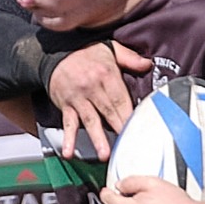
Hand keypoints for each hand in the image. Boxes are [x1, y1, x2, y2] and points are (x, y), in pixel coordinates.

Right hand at [52, 43, 152, 161]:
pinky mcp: (66, 105)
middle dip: (119, 129)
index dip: (130, 115)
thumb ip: (130, 58)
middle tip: (128, 146)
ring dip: (98, 139)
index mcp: (106, 74)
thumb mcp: (110, 49)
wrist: (56, 51)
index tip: (139, 129)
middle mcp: (92, 87)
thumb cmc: (86, 52)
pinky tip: (68, 152)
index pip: (121, 99)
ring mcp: (78, 98)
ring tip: (105, 154)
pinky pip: (68, 123)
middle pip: (109, 112)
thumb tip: (148, 65)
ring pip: (91, 121)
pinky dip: (68, 138)